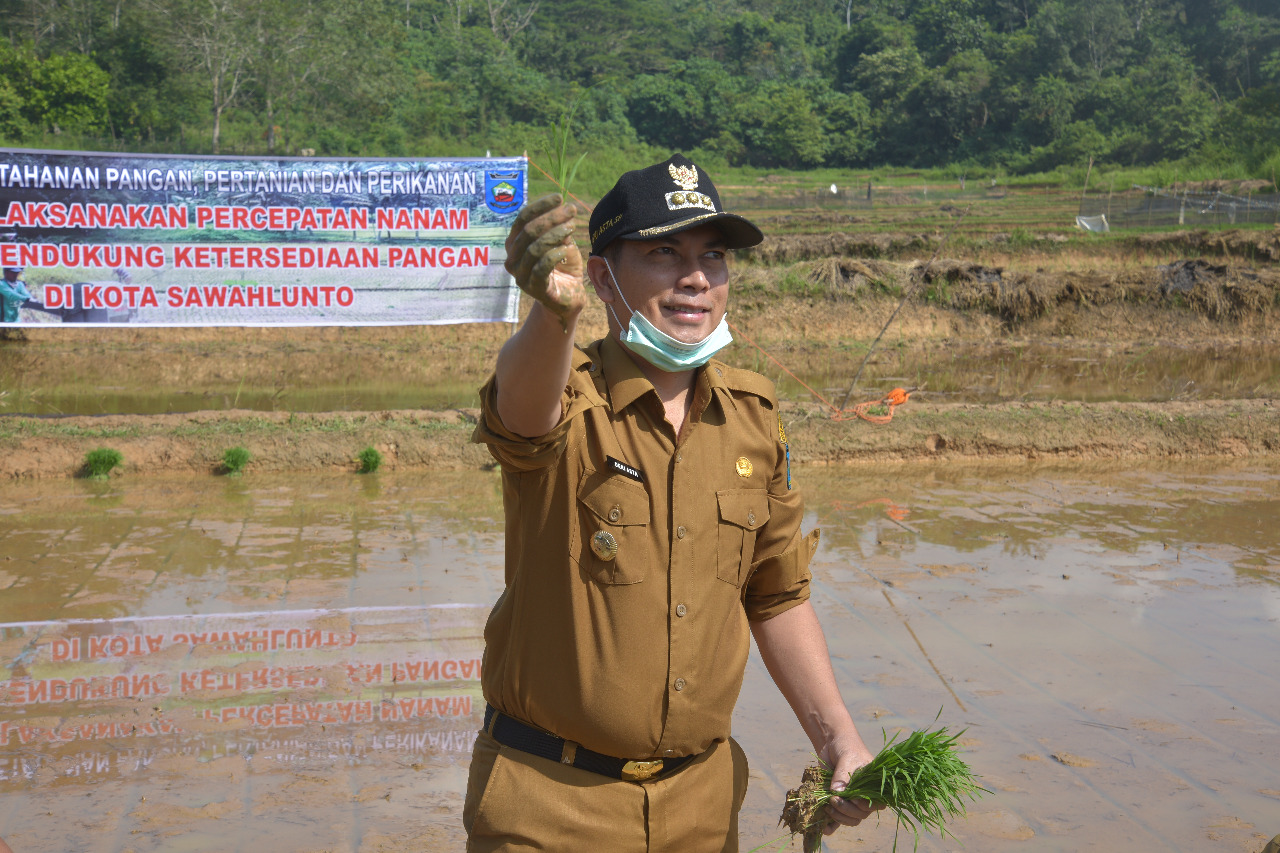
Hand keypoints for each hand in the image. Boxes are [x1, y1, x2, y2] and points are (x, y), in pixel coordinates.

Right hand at [504, 193, 584, 323]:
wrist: (569, 297)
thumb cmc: (563, 266)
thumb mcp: (562, 241)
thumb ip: (559, 227)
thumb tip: (563, 208)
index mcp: (515, 243)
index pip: (523, 219)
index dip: (540, 206)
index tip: (559, 198)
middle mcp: (513, 258)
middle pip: (528, 231)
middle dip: (551, 218)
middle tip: (571, 210)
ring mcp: (520, 275)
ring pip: (534, 248)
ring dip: (555, 234)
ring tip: (572, 227)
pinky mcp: (533, 288)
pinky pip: (541, 268)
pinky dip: (554, 255)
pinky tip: (566, 249)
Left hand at [818, 734, 884, 834]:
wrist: (832, 742)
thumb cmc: (846, 747)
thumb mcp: (847, 757)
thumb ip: (842, 775)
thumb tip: (836, 792)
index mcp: (874, 786)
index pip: (876, 804)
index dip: (864, 805)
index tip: (853, 798)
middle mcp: (864, 796)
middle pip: (861, 814)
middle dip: (847, 810)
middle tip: (833, 800)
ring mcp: (851, 800)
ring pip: (850, 819)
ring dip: (839, 817)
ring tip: (828, 807)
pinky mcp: (838, 801)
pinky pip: (838, 819)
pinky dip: (831, 826)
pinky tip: (824, 828)